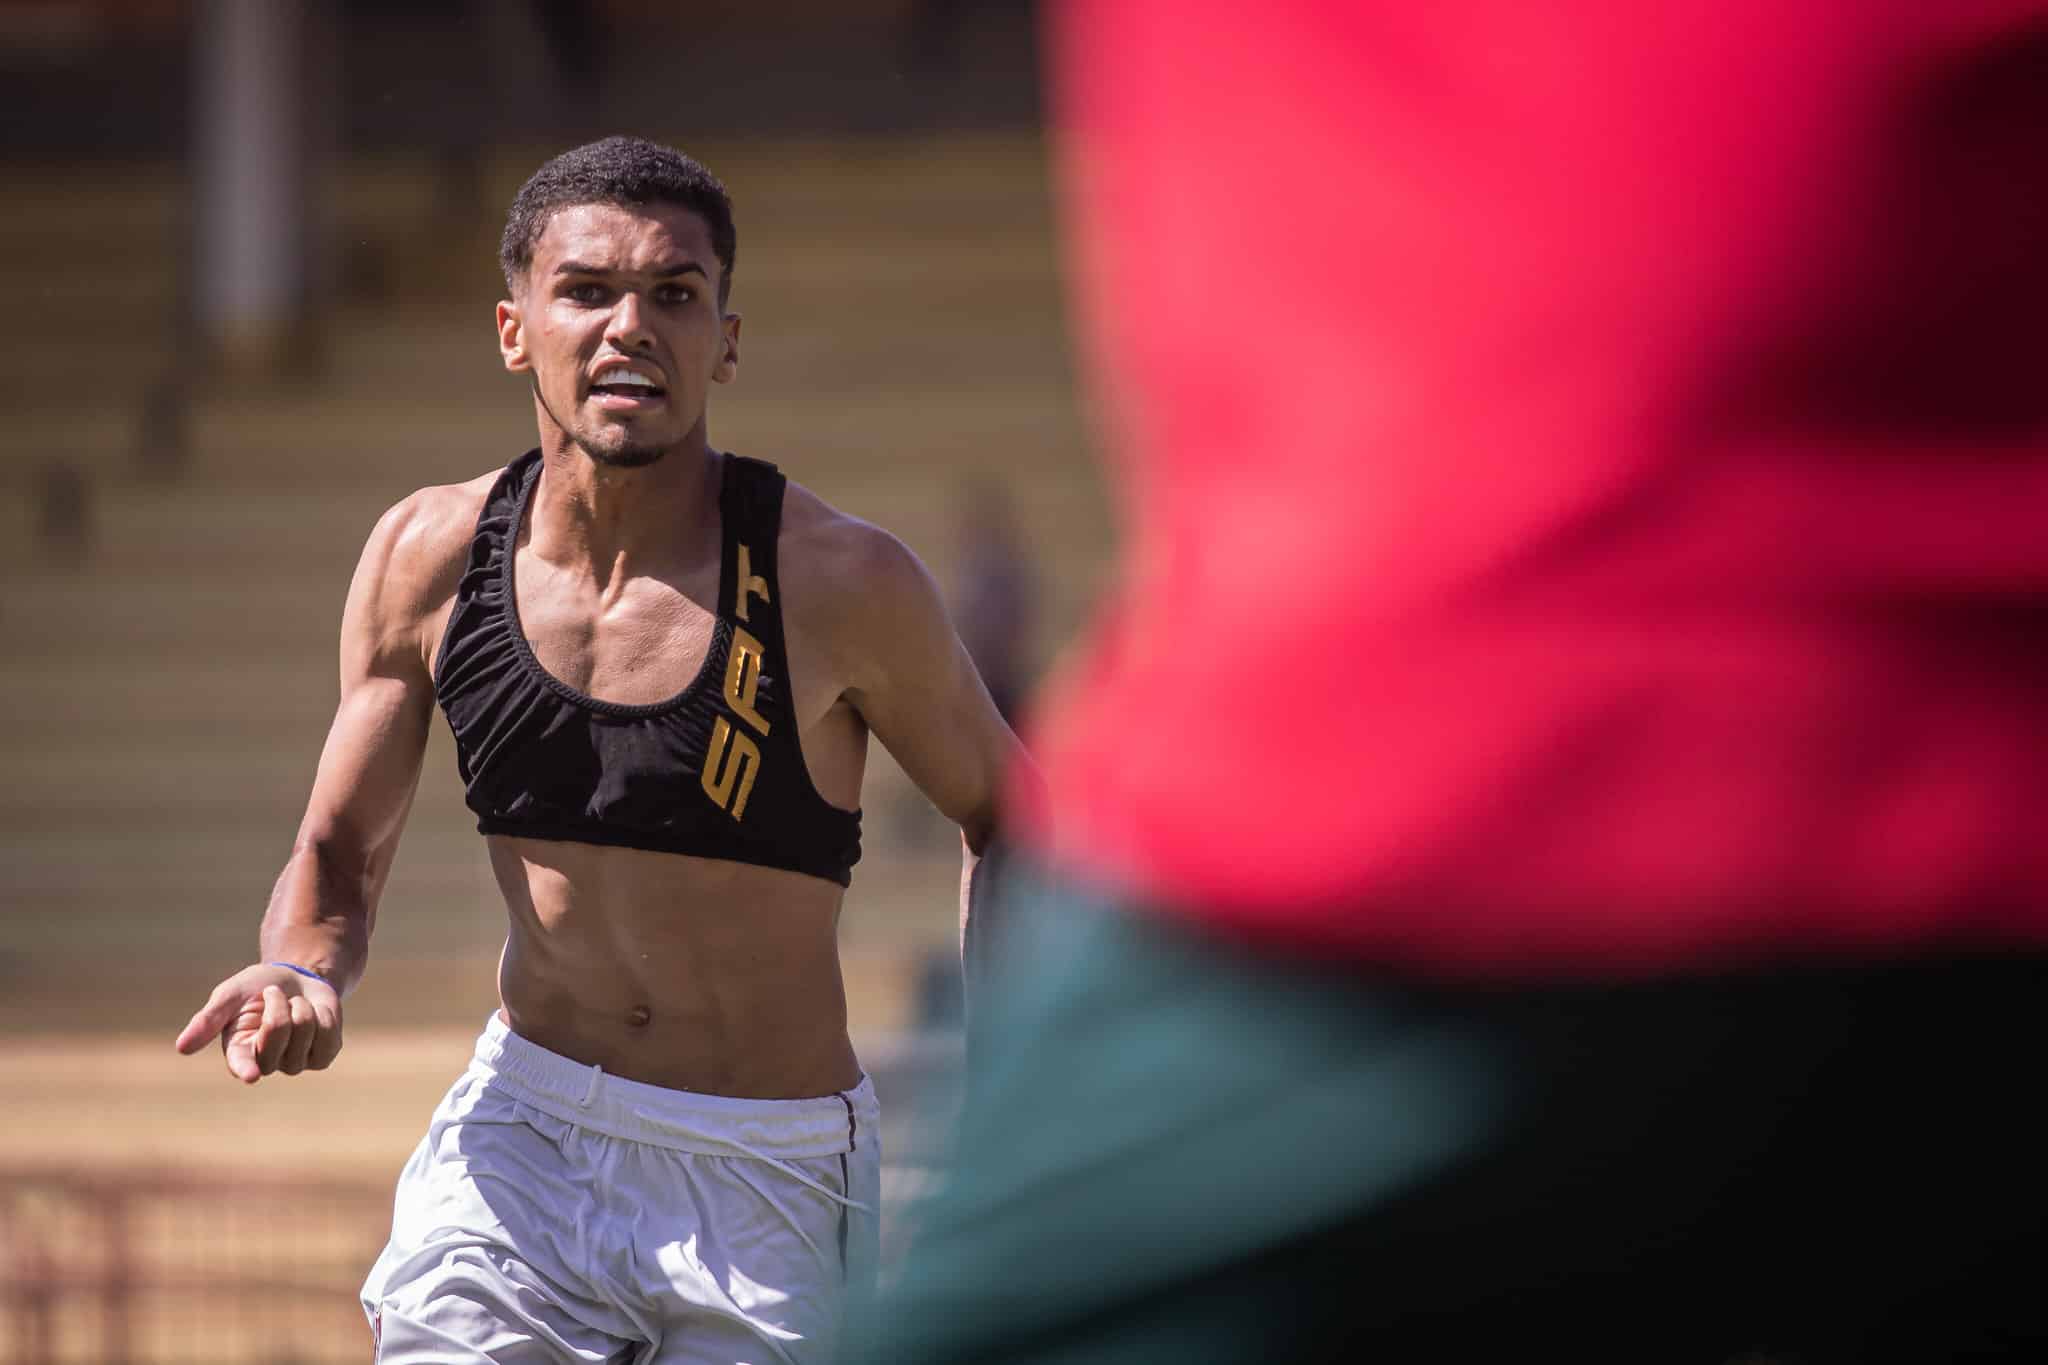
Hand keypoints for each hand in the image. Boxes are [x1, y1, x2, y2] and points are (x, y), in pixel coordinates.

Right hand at [174, 963, 343, 1083]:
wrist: (298, 980)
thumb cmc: (258, 987)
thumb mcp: (231, 994)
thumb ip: (209, 1018)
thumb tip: (181, 1048)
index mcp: (238, 1050)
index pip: (241, 1065)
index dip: (246, 1068)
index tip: (251, 1076)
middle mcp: (265, 1063)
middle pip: (279, 1033)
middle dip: (279, 1003)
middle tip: (275, 995)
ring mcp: (295, 1063)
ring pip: (305, 1031)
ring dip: (301, 1006)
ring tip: (293, 1005)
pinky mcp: (322, 1058)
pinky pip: (329, 1034)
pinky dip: (324, 1014)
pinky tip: (314, 1015)